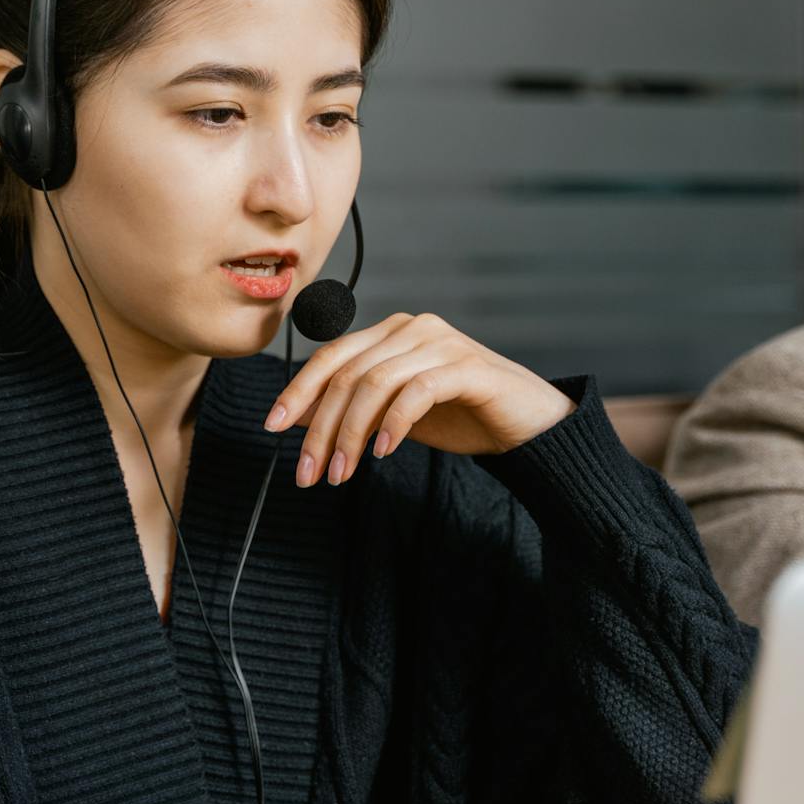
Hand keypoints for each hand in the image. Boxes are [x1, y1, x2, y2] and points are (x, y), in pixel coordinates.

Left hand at [263, 312, 575, 486]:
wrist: (530, 425)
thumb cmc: (463, 416)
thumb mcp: (396, 417)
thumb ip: (356, 411)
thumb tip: (300, 420)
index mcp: (392, 333)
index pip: (332, 356)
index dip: (298, 391)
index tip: (272, 427)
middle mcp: (413, 328)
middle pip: (347, 374)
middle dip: (320, 427)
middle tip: (308, 474)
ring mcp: (441, 343)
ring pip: (374, 383)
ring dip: (349, 434)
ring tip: (340, 475)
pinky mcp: (467, 368)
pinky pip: (416, 392)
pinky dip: (393, 424)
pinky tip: (383, 454)